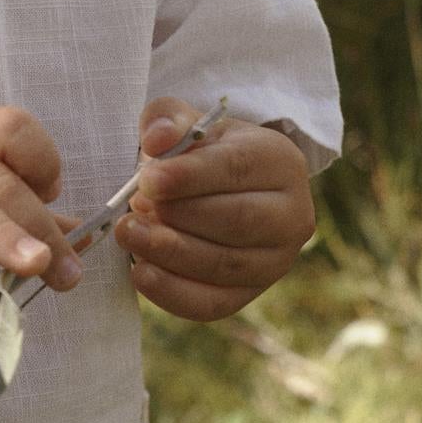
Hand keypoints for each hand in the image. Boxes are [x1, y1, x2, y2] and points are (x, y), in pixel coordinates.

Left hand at [112, 96, 314, 321]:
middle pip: (236, 220)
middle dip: (178, 218)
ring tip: (130, 234)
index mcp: (281, 162)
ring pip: (223, 265)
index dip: (190, 177)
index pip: (238, 169)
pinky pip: (212, 303)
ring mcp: (276, 260)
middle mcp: (292, 215)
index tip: (147, 180)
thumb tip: (157, 139)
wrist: (220, 191)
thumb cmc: (202, 154)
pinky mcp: (250, 293)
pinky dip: (172, 292)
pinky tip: (140, 272)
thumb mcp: (188, 125)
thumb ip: (168, 119)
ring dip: (168, 253)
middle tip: (131, 212)